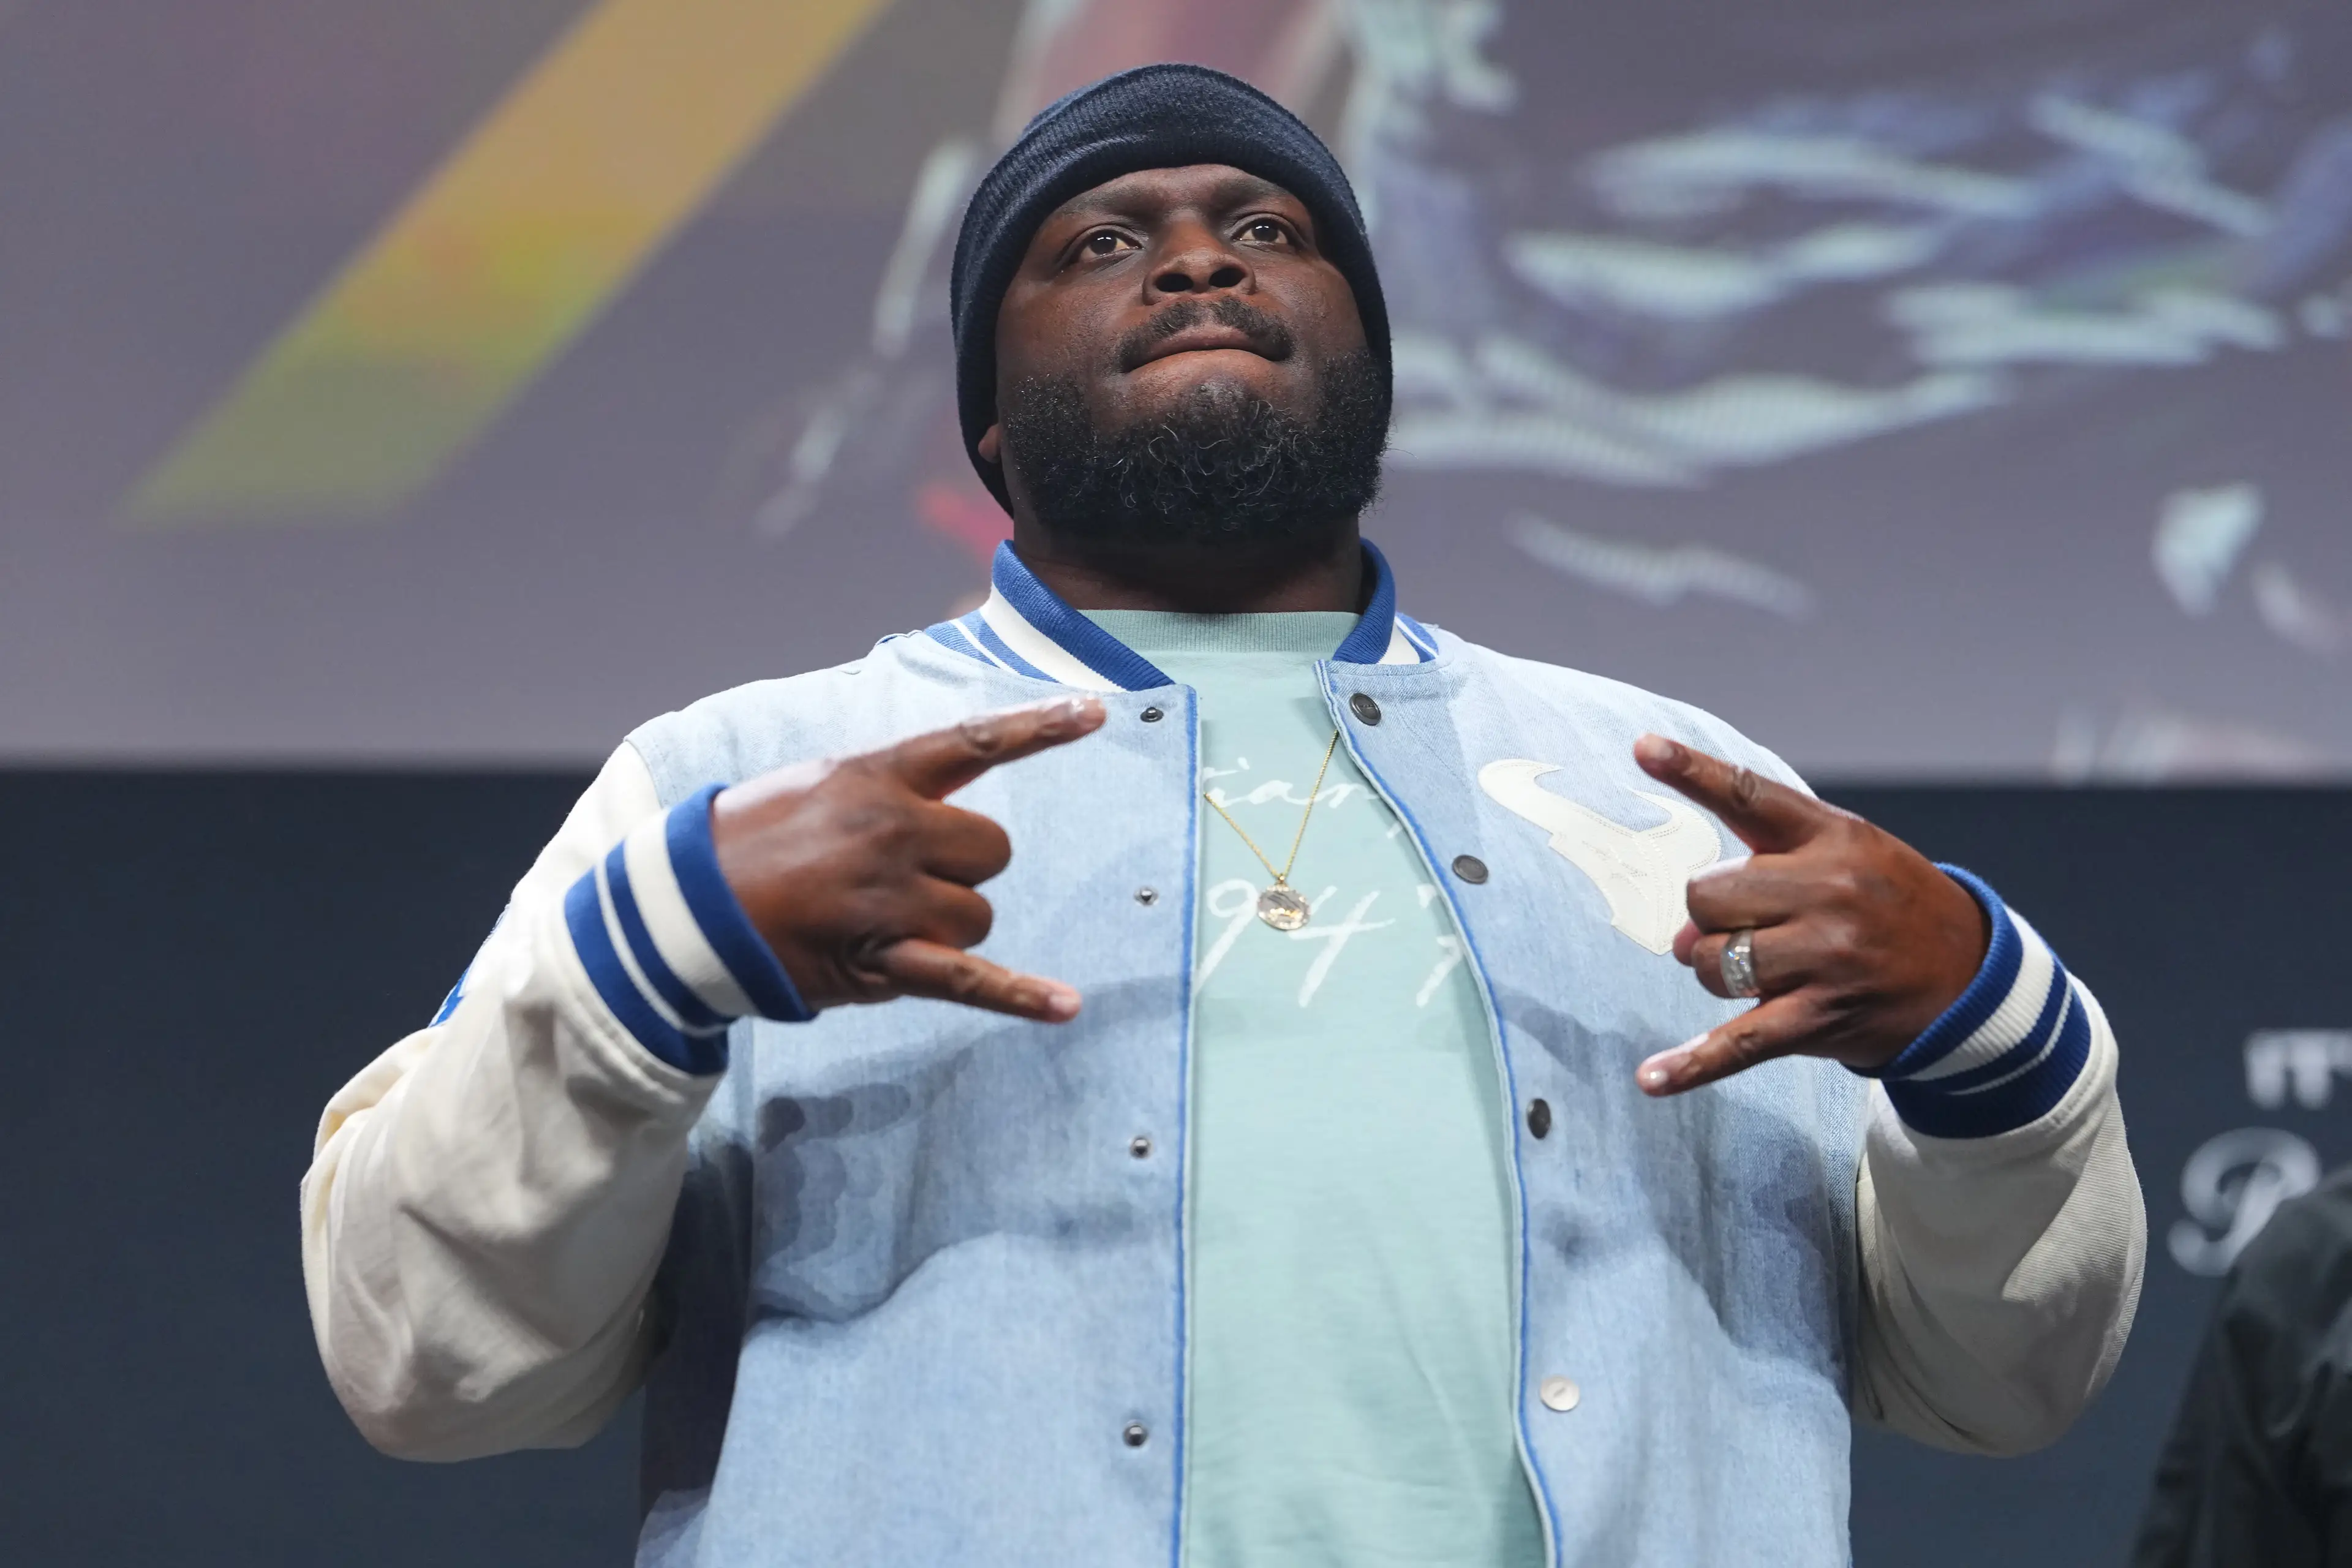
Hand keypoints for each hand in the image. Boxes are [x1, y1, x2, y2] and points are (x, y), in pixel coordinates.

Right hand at [711, 695, 1105, 1021]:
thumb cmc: (750, 841)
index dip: (1039, 727)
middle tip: (900, 879)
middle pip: (991, 852)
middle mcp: (893, 829)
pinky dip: (1021, 996)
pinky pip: (970, 979)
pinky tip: (1066, 1007)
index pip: (974, 742)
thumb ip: (886, 788)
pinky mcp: (884, 960)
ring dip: (946, 926)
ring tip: (878, 923)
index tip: (1095, 713)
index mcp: (877, 775)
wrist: (684, 908)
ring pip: (976, 915)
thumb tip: (941, 803)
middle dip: (962, 870)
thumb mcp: (817, 784)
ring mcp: (891, 897)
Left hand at [1627, 734, 1988, 1096]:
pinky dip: (1692, 1064)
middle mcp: (1830, 891)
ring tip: (1761, 971)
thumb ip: (1767, 870)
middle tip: (1746, 928)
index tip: (1643, 748)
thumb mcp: (1852, 854)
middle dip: (1710, 917)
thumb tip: (1685, 936)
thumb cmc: (1890, 907)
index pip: (1750, 796)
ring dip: (1718, 972)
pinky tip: (1653, 1079)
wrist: (1971, 976)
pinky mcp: (1821, 1018)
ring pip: (1714, 963)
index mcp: (1833, 837)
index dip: (1692, 772)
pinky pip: (1739, 1042)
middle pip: (1706, 896)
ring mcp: (1826, 958)